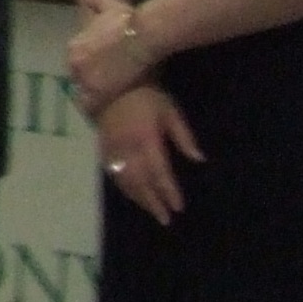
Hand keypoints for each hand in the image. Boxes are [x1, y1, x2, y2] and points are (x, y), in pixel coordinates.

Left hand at [67, 0, 160, 114]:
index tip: (102, 74)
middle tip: (108, 89)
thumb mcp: (109, 8)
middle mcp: (74, 63)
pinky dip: (99, 110)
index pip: (77, 64)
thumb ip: (94, 1)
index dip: (89, 71)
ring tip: (110, 102)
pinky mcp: (98, 94)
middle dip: (91, 85)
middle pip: (79, 81)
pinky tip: (108, 113)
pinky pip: (92, 108)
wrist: (144, 36)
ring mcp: (85, 79)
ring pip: (84, 95)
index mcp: (74, 47)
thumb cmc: (129, 21)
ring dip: (94, 99)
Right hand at [96, 83, 202, 226]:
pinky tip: (132, 195)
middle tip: (165, 219)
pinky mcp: (103, 149)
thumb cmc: (146, 95)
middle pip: (140, 182)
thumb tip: (199, 159)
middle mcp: (127, 149)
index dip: (168, 191)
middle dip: (153, 202)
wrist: (110, 83)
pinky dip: (124, 188)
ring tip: (151, 212)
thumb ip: (183, 136)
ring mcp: (112, 150)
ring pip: (125, 181)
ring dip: (139, 199)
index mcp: (146, 139)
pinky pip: (112, 174)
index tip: (178, 207)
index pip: (159, 172)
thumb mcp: (170, 111)